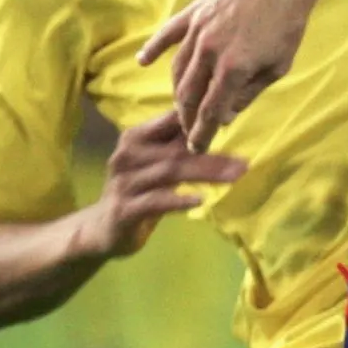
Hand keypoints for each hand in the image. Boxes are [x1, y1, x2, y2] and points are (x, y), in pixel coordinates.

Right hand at [81, 111, 246, 256]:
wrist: (103, 228)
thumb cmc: (139, 190)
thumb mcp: (156, 163)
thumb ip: (179, 144)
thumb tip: (219, 121)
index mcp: (136, 138)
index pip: (170, 120)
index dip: (201, 119)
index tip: (233, 120)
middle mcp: (128, 155)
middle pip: (176, 150)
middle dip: (213, 155)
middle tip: (244, 163)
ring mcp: (125, 182)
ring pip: (170, 173)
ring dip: (205, 173)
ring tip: (234, 177)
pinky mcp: (125, 209)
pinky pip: (156, 201)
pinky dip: (178, 200)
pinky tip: (200, 201)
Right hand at [138, 0, 323, 151]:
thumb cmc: (287, 25)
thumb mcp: (277, 67)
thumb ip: (248, 93)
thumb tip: (226, 116)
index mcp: (233, 68)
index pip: (210, 112)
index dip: (202, 134)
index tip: (196, 148)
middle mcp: (210, 51)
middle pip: (188, 95)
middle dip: (187, 118)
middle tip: (189, 131)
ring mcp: (198, 30)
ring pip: (177, 70)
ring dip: (177, 92)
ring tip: (181, 106)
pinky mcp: (193, 12)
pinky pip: (167, 34)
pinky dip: (153, 48)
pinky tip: (143, 61)